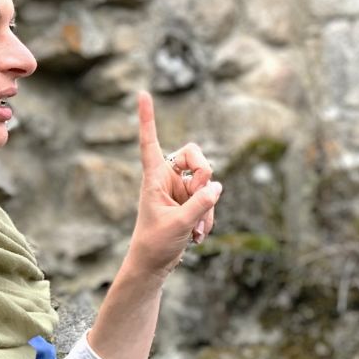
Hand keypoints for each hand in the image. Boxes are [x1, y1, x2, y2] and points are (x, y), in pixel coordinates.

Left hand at [129, 91, 221, 275]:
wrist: (153, 265)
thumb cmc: (155, 243)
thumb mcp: (179, 224)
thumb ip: (200, 204)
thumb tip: (217, 186)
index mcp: (153, 177)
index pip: (149, 141)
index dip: (147, 118)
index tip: (142, 93)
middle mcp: (167, 178)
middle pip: (195, 156)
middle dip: (205, 176)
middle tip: (203, 198)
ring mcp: (180, 190)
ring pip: (207, 182)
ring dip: (208, 207)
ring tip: (197, 230)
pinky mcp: (191, 202)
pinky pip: (210, 199)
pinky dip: (209, 216)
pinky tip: (198, 235)